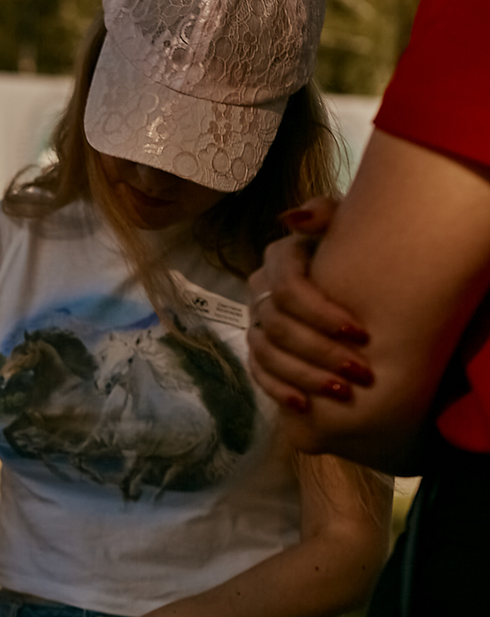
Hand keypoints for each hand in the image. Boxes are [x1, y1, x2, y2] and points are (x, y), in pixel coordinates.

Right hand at [247, 195, 373, 414]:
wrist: (354, 276)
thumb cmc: (357, 248)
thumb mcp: (348, 221)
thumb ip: (325, 212)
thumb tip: (292, 220)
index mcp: (279, 260)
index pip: (287, 290)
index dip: (321, 314)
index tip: (360, 333)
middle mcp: (260, 292)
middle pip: (279, 327)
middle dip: (320, 352)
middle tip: (360, 371)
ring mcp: (256, 323)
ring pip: (268, 354)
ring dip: (305, 376)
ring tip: (342, 393)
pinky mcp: (258, 350)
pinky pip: (259, 373)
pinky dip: (280, 390)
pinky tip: (305, 404)